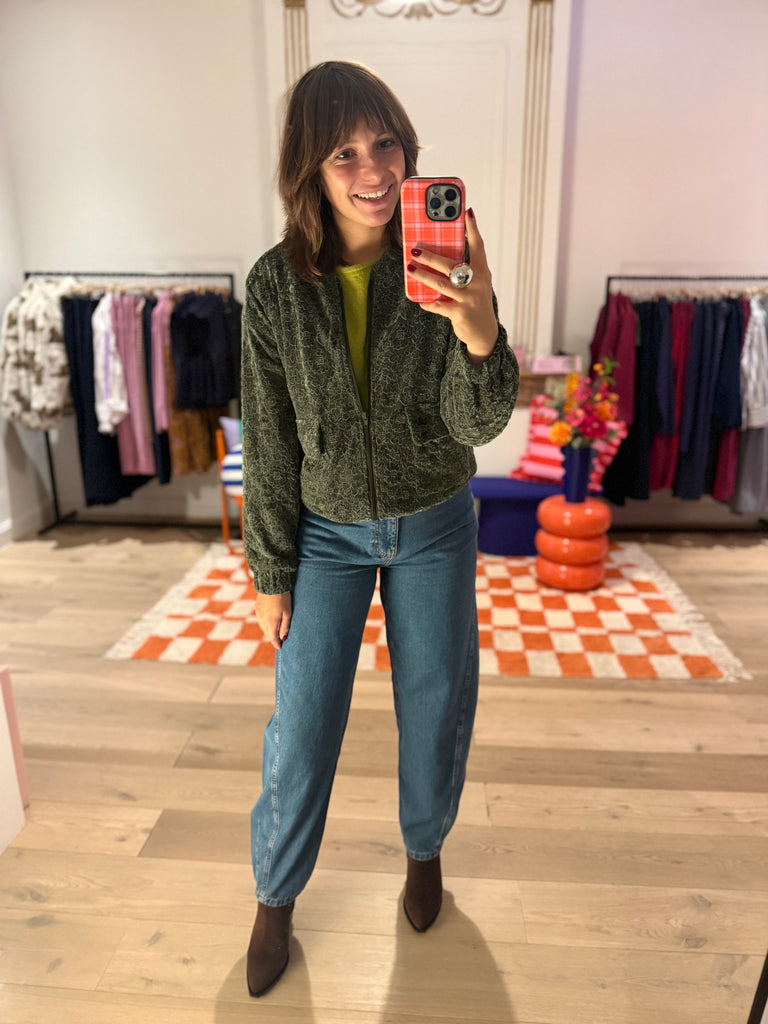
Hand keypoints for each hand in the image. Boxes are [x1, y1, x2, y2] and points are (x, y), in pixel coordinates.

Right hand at [255, 591, 291, 649]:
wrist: (272, 583)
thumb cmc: (283, 598)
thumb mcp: (288, 613)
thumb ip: (285, 627)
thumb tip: (283, 638)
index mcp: (271, 622)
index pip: (273, 637)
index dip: (276, 644)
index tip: (280, 648)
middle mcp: (262, 619)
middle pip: (267, 633)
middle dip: (273, 637)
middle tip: (279, 640)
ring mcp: (258, 613)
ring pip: (262, 626)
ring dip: (268, 630)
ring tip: (274, 631)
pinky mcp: (257, 607)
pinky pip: (260, 618)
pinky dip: (264, 622)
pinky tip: (269, 620)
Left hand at [406, 208, 498, 363]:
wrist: (484, 332)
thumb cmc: (474, 301)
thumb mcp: (474, 284)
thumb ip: (461, 270)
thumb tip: (435, 255)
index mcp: (482, 271)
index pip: (478, 246)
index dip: (473, 229)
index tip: (467, 211)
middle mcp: (478, 282)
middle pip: (451, 265)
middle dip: (430, 256)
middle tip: (414, 249)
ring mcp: (469, 298)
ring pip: (441, 284)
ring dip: (423, 276)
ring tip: (409, 268)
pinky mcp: (461, 313)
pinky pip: (439, 305)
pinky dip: (428, 302)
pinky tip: (419, 300)